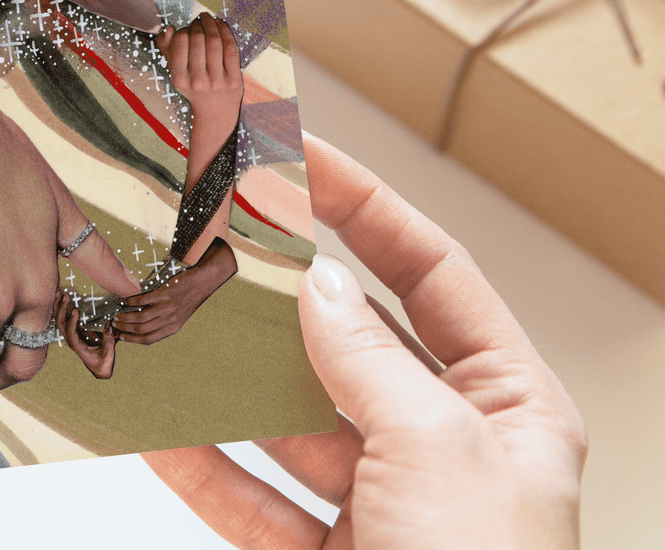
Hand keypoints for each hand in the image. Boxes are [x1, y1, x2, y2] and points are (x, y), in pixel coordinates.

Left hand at [57, 291, 115, 378]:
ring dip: (58, 305)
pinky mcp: (74, 331)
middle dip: (62, 309)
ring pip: (60, 319)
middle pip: (61, 323)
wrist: (99, 368)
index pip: (70, 332)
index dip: (71, 321)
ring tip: (59, 292)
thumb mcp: (108, 353)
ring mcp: (70, 334)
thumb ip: (109, 340)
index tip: (75, 309)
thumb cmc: (103, 362)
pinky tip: (61, 297)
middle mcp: (70, 339)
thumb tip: (110, 324)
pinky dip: (61, 307)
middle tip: (65, 295)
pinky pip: (64, 318)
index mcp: (77, 346)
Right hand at [112, 238, 236, 343]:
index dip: (132, 340)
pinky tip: (123, 301)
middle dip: (125, 329)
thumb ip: (164, 322)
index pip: (148, 340)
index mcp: (172, 328)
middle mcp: (169, 320)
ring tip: (116, 316)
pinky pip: (142, 300)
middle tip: (115, 325)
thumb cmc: (188, 298)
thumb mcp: (179, 315)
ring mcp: (166, 307)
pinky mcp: (163, 294)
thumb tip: (142, 326)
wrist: (202, 282)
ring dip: (125, 318)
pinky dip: (130, 302)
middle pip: (141, 330)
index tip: (121, 338)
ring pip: (140, 317)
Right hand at [142, 133, 586, 548]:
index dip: (368, 208)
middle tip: (217, 237)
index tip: (301, 157)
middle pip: (351, 341)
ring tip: (168, 323)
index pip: (433, 274)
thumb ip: (368, 362)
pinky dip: (202, 465)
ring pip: (289, 420)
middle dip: (282, 294)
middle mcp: (447, 447)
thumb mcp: (439, 451)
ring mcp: (381, 506)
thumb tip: (319, 286)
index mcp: (510, 407)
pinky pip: (252, 499)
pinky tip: (154, 429)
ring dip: (228, 378)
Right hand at [155, 12, 243, 135]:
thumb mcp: (176, 71)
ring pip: (215, 42)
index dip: (183, 29)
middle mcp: (198, 82)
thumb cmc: (192, 85)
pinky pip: (231, 49)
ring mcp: (218, 82)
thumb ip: (167, 49)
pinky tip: (221, 24)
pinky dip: (226, 32)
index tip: (186, 29)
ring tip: (208, 19)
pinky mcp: (235, 80)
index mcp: (179, 79)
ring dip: (212, 24)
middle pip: (198, 39)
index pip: (180, 42)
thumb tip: (168, 29)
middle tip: (199, 21)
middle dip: (198, 24)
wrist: (214, 111)